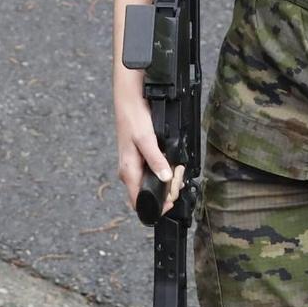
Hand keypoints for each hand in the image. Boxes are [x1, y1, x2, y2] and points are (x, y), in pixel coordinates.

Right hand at [113, 80, 184, 214]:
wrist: (129, 100)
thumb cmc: (133, 118)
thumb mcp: (146, 139)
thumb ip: (156, 160)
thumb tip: (165, 178)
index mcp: (128, 172)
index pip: (138, 202)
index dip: (156, 206)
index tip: (172, 199)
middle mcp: (129, 172)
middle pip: (147, 195)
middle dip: (167, 192)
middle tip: (179, 178)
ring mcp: (134, 166)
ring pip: (152, 184)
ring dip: (168, 181)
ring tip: (178, 170)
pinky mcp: (140, 159)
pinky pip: (153, 173)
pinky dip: (165, 172)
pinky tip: (173, 165)